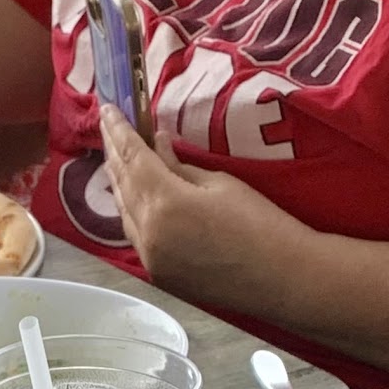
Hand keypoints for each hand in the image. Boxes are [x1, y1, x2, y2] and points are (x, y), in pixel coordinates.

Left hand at [99, 105, 313, 315]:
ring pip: (124, 213)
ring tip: (114, 156)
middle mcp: (148, 234)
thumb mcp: (220, 183)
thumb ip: (179, 165)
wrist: (281, 278)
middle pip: (122, 185)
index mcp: (164, 204)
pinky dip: (131, 211)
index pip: (132, 158)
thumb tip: (157, 145)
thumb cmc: (261, 224)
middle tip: (106, 126)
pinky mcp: (158, 275)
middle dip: (113, 153)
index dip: (118, 131)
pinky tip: (132, 196)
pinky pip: (135, 236)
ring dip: (119, 183)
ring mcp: (150, 258)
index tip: (106, 109)